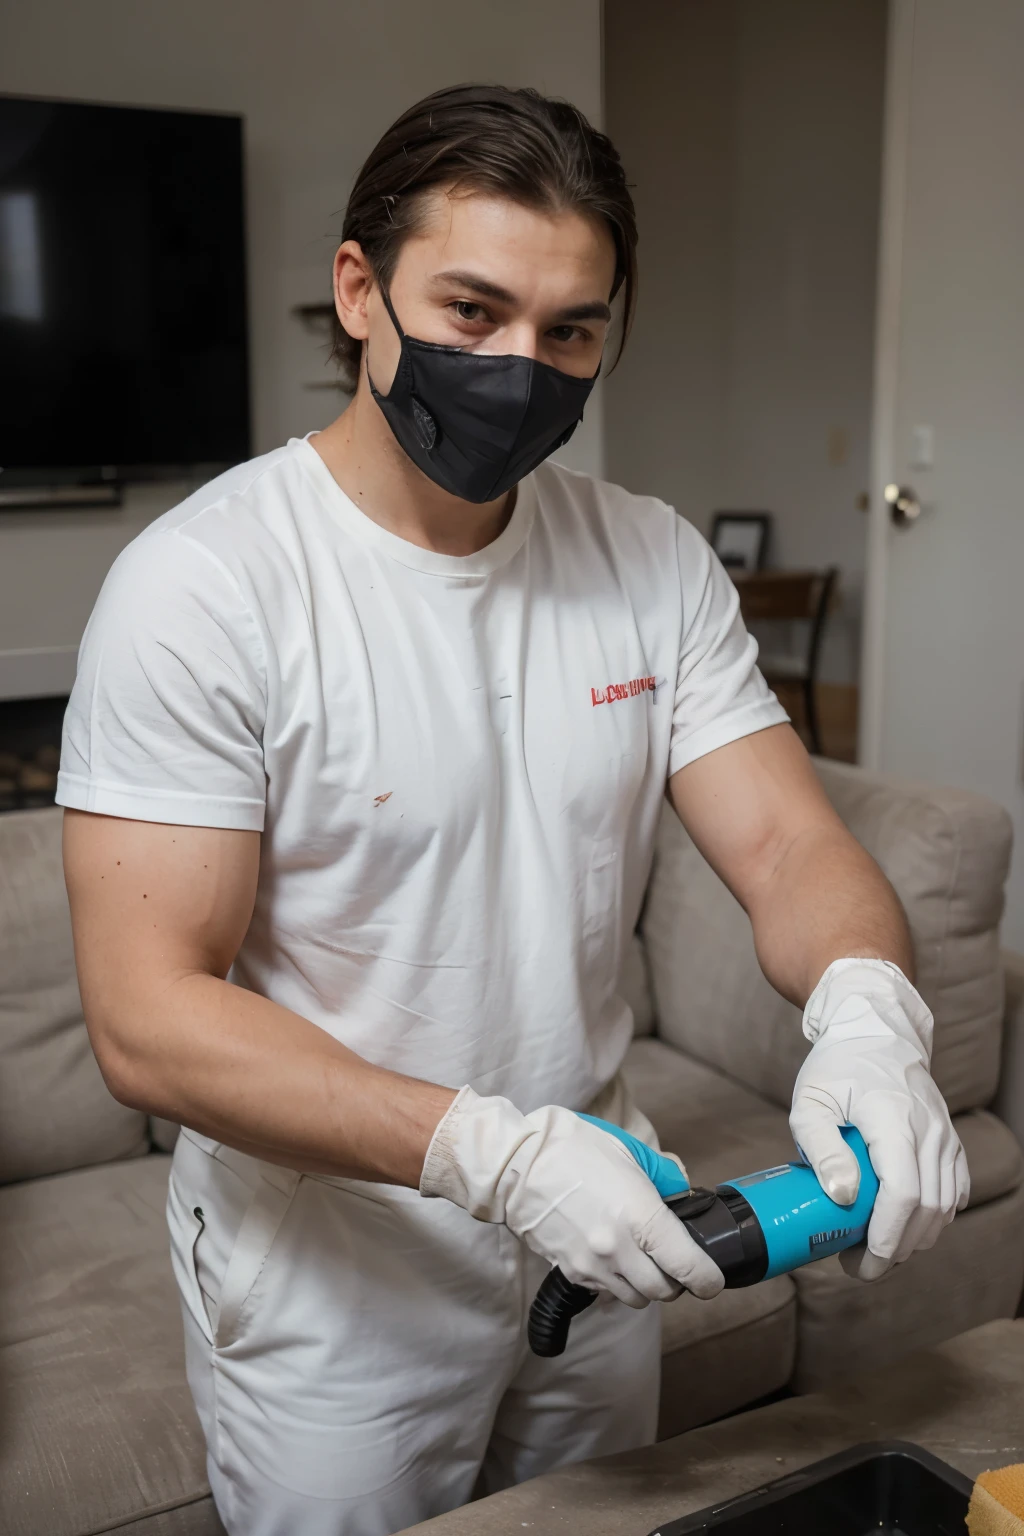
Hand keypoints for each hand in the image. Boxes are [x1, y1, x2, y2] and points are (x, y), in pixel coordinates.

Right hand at [420, 1087, 723, 1306]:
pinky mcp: (572, 1272)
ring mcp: (593, 1265)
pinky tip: (613, 1257)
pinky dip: (618, 1282)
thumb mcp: (627, 1151)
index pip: (688, 1267)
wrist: (516, 1165)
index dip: (708, 1280)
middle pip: (665, 1290)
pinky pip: (607, 1292)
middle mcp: (619, 1248)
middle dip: (676, 1280)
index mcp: (640, 1215)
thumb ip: (662, 1176)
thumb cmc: (572, 1150)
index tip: (712, 1280)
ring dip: (646, 1285)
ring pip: (637, 1297)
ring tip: (642, 1258)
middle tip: (674, 1260)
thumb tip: (682, 1193)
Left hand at [790, 958, 968, 1281]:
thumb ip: (822, 1147)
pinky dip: (934, 1219)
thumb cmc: (837, 1067)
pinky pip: (953, 1193)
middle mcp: (929, 1130)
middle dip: (896, 1249)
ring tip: (876, 1248)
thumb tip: (843, 1196)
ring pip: (945, 1207)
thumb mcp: (811, 1102)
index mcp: (893, 1118)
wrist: (876, 1032)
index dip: (886, 1237)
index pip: (903, 1193)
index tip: (861, 1262)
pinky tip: (905, 1227)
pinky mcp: (950, 1142)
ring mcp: (945, 1136)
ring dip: (915, 1239)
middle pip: (927, 1210)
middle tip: (859, 1265)